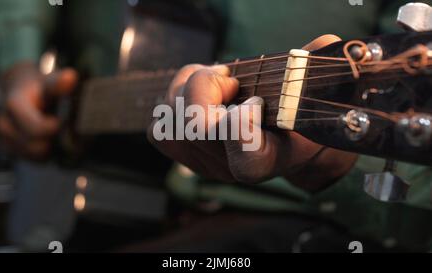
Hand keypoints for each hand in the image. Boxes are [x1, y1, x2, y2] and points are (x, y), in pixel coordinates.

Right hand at [0, 62, 77, 159]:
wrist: (22, 91)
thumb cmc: (40, 86)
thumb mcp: (50, 81)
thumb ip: (59, 83)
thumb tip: (70, 77)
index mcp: (14, 105)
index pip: (36, 128)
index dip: (53, 129)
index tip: (62, 121)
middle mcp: (4, 123)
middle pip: (37, 146)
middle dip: (54, 141)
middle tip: (65, 129)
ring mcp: (5, 138)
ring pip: (36, 156)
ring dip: (51, 148)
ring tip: (57, 133)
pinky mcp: (10, 149)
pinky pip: (34, 160)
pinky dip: (46, 154)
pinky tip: (51, 140)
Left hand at [148, 35, 357, 191]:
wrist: (284, 139)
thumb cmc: (299, 112)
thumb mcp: (315, 90)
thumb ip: (316, 68)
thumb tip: (321, 43)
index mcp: (268, 158)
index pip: (246, 156)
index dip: (242, 127)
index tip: (254, 102)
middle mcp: (231, 166)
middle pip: (196, 126)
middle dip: (206, 87)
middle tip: (230, 77)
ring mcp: (202, 162)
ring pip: (171, 119)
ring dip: (187, 88)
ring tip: (215, 81)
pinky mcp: (183, 153)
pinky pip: (159, 126)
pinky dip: (173, 99)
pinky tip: (197, 93)